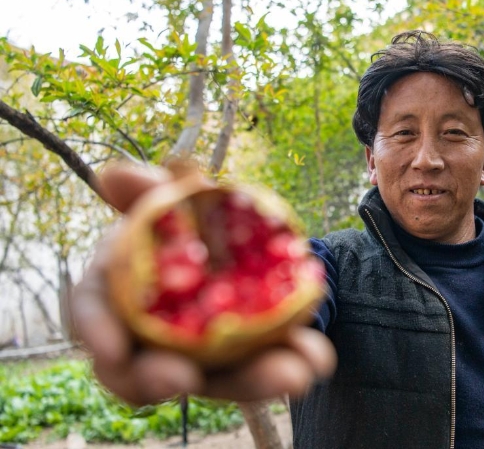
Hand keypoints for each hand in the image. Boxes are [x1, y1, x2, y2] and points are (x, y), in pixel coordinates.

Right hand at [71, 164, 336, 405]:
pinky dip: (288, 362)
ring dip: (249, 381)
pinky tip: (317, 357)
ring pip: (214, 380)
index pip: (94, 317)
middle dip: (159, 378)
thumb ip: (147, 190)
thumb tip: (113, 176)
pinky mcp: (244, 360)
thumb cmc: (190, 219)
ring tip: (288, 372)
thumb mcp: (172, 198)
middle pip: (145, 369)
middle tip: (183, 377)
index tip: (113, 350)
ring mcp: (200, 355)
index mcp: (121, 291)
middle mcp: (153, 336)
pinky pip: (262, 368)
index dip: (97, 333)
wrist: (236, 235)